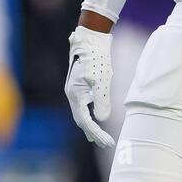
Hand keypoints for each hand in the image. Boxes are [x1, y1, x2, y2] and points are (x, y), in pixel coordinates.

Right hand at [65, 24, 114, 148]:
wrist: (90, 38)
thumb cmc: (96, 57)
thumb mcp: (102, 79)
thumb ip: (102, 100)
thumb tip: (102, 119)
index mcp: (75, 94)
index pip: (85, 121)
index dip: (97, 133)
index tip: (109, 142)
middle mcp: (72, 93)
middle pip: (81, 120)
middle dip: (94, 133)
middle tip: (108, 144)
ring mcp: (74, 89)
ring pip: (81, 113)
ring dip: (90, 126)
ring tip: (97, 138)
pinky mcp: (79, 85)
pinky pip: (82, 105)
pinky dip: (89, 115)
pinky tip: (95, 117)